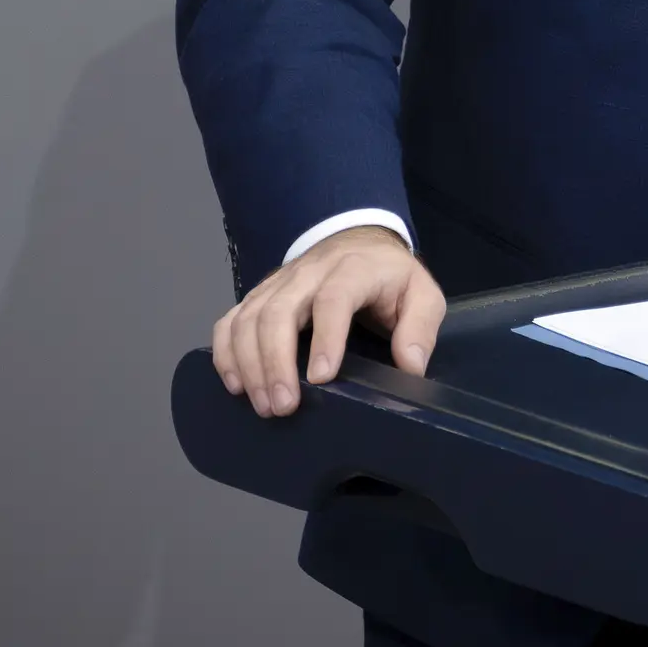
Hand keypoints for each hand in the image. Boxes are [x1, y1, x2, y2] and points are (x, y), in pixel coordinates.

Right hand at [211, 225, 445, 417]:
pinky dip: (226, 352)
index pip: (333, 299)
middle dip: (275, 362)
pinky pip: (231, 320)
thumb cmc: (390, 276)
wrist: (359, 240)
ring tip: (263, 405)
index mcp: (353, 270)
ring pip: (249, 317)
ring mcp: (279, 283)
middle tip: (283, 406)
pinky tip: (235, 384)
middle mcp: (309, 273)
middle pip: (279, 311)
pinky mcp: (260, 295)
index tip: (321, 378)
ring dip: (249, 363)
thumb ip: (420, 327)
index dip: (325, 339)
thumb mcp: (421, 294)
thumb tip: (410, 366)